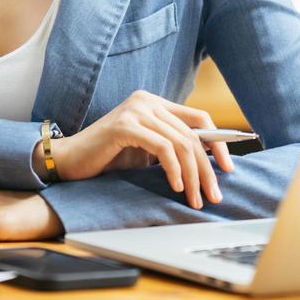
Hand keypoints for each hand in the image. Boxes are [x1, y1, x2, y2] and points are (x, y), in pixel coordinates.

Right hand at [52, 90, 234, 208]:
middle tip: (213, 195)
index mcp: (155, 103)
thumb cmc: (109, 158)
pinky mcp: (125, 125)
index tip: (228, 169)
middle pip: (192, 134)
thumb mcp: (147, 151)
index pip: (199, 118)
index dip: (219, 143)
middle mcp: (147, 101)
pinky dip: (173, 169)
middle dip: (207, 168)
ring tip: (195, 198)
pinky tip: (176, 186)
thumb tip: (209, 165)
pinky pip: (162, 148)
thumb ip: (171, 147)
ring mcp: (136, 110)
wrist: (71, 161)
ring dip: (193, 175)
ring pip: (180, 142)